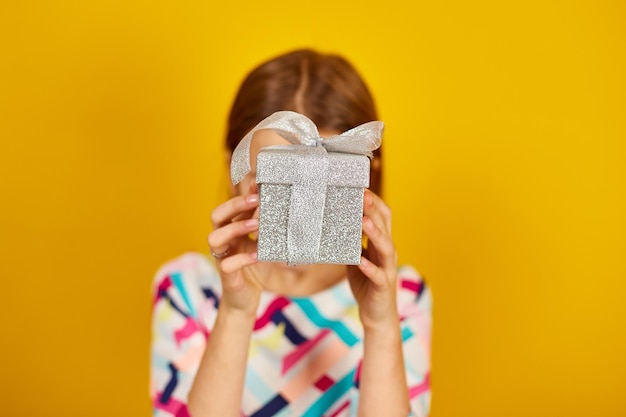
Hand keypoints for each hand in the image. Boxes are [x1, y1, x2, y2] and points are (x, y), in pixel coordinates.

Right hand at [208, 189, 260, 315]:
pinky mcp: (225, 275)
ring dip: (235, 228)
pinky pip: (227, 264)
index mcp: (231, 230)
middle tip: (256, 200)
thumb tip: (284, 209)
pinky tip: (257, 255)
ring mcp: (221, 257)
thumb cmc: (255, 270)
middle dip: (235, 205)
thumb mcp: (264, 245)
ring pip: (215, 237)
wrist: (245, 301)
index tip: (258, 185)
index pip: (230, 207)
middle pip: (217, 215)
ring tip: (256, 225)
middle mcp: (223, 241)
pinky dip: (242, 258)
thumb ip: (268, 229)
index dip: (241, 195)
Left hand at [347, 190, 398, 328]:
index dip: (375, 202)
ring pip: (386, 247)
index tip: (362, 188)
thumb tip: (333, 224)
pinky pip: (378, 275)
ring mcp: (387, 269)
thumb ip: (350, 242)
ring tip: (364, 220)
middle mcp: (387, 253)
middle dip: (374, 210)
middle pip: (385, 227)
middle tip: (363, 194)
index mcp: (381, 245)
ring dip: (375, 233)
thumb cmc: (366, 284)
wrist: (377, 315)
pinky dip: (370, 266)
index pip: (383, 217)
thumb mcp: (356, 258)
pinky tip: (360, 260)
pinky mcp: (383, 286)